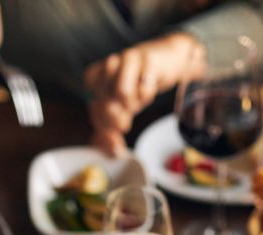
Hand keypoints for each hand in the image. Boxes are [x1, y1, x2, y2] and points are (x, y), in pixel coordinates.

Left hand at [85, 33, 200, 155]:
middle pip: (105, 99)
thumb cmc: (142, 81)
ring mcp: (128, 60)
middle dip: (115, 119)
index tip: (114, 136)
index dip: (102, 123)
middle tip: (125, 126)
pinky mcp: (147, 60)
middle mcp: (110, 65)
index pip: (93, 103)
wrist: (169, 58)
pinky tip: (149, 90)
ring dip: (131, 105)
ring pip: (122, 92)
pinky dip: (147, 94)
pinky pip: (144, 87)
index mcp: (99, 75)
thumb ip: (114, 125)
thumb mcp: (124, 104)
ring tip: (137, 104)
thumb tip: (111, 149)